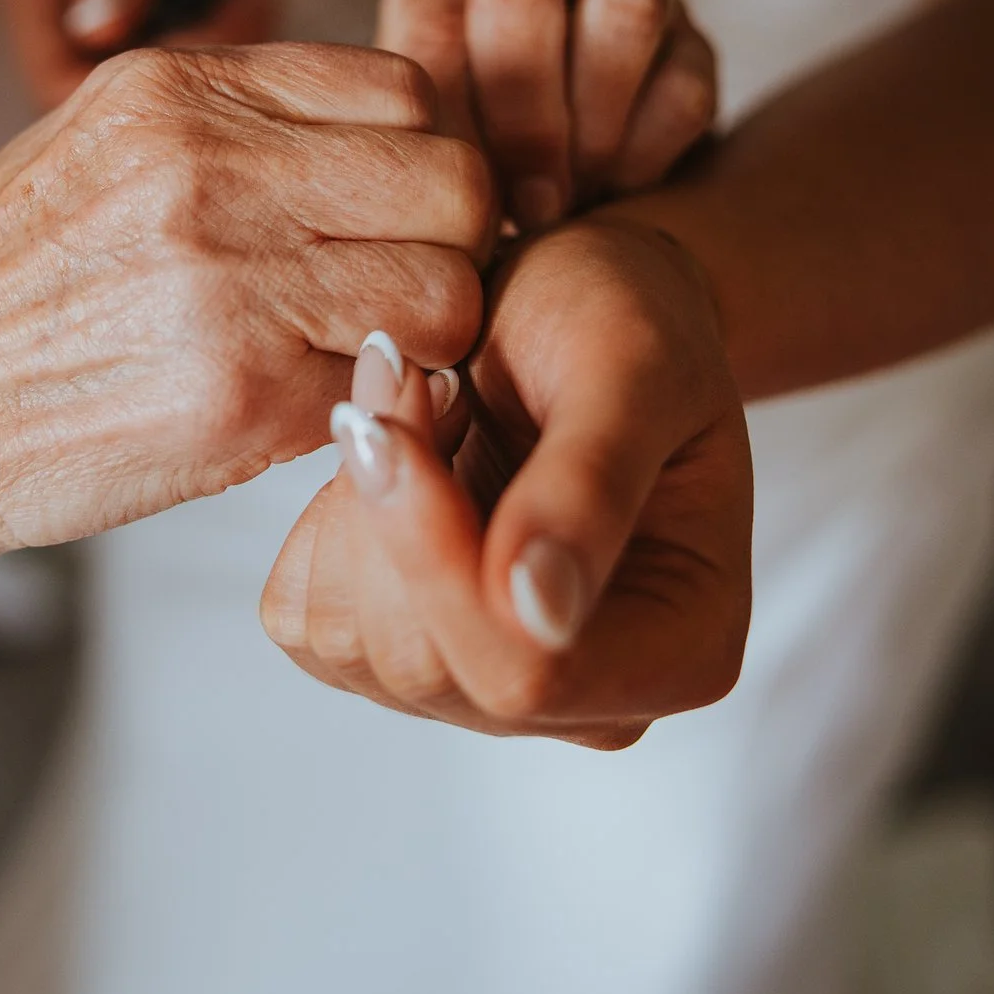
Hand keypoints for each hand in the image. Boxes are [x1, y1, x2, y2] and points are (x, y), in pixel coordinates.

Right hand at [0, 0, 283, 107]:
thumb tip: (100, 29)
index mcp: (40, 9)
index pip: (62, 102)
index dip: (116, 110)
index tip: (182, 69)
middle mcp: (93, 35)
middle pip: (138, 109)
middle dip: (194, 63)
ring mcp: (152, 32)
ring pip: (199, 82)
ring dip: (235, 31)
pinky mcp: (205, 19)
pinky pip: (239, 46)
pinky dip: (259, 10)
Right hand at [0, 43, 495, 597]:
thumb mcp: (103, 146)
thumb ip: (241, 128)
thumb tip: (395, 151)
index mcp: (178, 87)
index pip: (408, 89)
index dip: (423, 161)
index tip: (391, 218)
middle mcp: (209, 162)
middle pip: (454, 179)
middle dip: (449, 245)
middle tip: (394, 296)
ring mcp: (227, 275)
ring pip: (449, 288)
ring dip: (424, 336)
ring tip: (348, 356)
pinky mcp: (236, 391)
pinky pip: (386, 384)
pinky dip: (369, 405)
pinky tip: (298, 407)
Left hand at [259, 219, 751, 747]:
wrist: (565, 298)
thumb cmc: (622, 315)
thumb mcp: (630, 366)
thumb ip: (589, 488)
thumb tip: (540, 616)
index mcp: (682, 646)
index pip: (528, 672)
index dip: (440, 559)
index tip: (407, 415)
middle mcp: (586, 695)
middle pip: (425, 666)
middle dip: (395, 509)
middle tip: (416, 376)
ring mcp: (484, 684)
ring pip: (354, 646)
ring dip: (358, 500)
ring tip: (416, 399)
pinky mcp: (395, 650)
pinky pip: (310, 621)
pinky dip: (326, 522)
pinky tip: (394, 452)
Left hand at [378, 0, 718, 231]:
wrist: (552, 155)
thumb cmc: (462, 134)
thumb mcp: (416, 120)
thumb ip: (412, 135)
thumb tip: (426, 193)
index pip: (436, 14)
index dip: (447, 117)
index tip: (454, 192)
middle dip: (523, 113)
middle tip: (525, 204)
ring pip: (624, 10)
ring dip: (593, 125)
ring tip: (570, 199)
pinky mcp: (693, 40)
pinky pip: (685, 82)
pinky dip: (646, 150)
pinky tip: (612, 189)